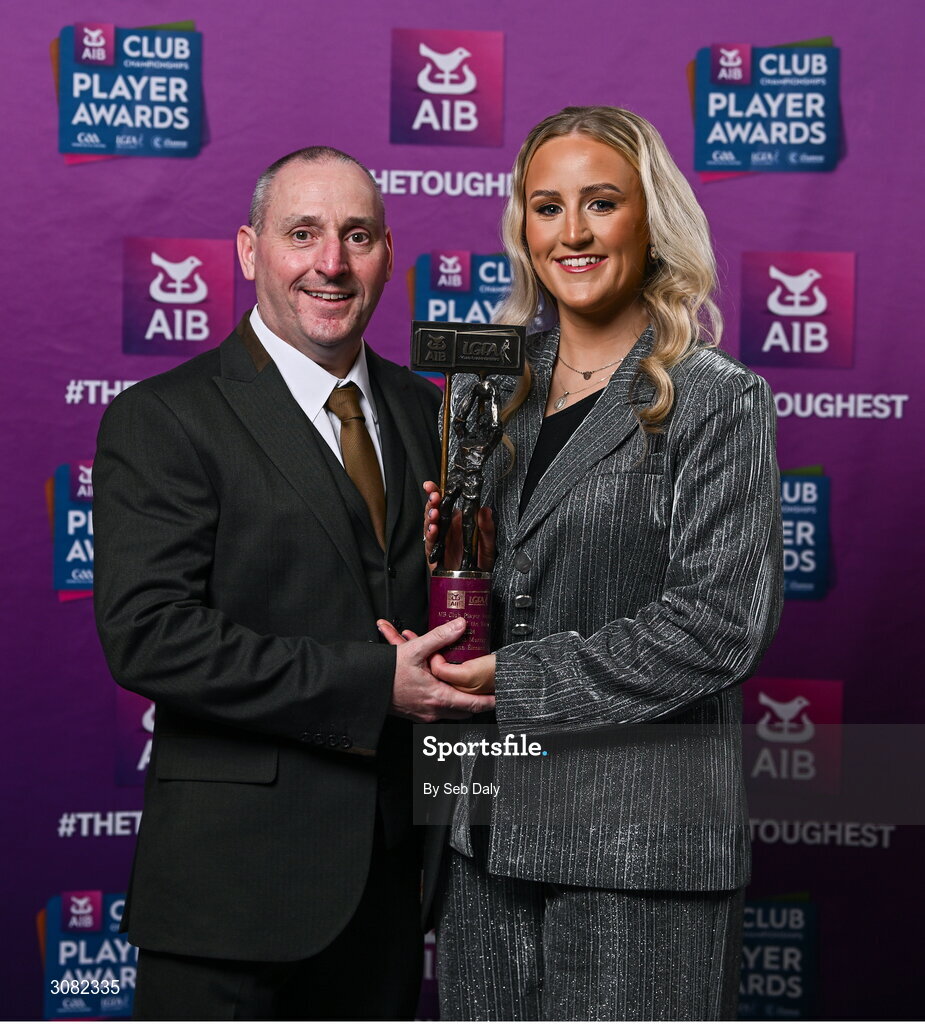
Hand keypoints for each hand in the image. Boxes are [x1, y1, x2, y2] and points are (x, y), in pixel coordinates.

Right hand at [379, 617, 495, 721]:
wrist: (362, 686)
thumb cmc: (385, 674)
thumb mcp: (415, 650)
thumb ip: (440, 637)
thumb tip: (460, 625)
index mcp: (438, 697)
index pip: (473, 705)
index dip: (489, 702)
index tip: (500, 698)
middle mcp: (432, 710)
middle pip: (464, 711)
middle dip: (475, 701)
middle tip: (485, 691)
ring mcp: (423, 714)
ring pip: (450, 710)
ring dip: (456, 697)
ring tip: (461, 683)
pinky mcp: (415, 713)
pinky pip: (436, 708)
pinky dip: (441, 696)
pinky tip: (435, 682)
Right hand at [423, 481, 495, 570]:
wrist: (477, 581)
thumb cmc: (481, 560)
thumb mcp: (488, 542)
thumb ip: (487, 526)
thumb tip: (485, 509)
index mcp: (456, 522)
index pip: (444, 503)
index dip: (436, 493)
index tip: (432, 486)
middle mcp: (446, 530)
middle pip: (433, 511)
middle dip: (431, 503)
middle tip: (434, 497)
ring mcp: (439, 542)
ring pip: (429, 525)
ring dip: (430, 517)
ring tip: (434, 513)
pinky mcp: (435, 555)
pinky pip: (430, 544)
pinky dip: (430, 536)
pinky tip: (433, 529)